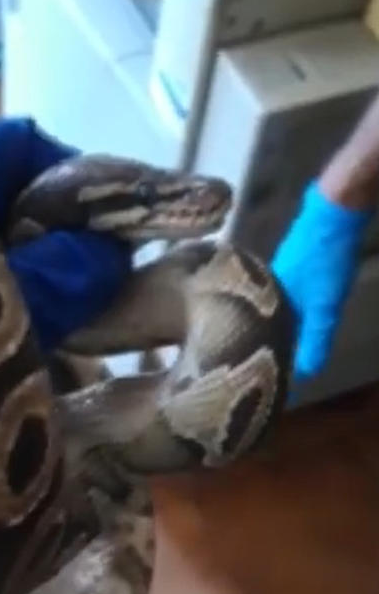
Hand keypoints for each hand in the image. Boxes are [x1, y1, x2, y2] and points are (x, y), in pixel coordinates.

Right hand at [270, 181, 372, 378]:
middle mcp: (264, 287)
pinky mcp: (291, 262)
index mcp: (264, 299)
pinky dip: (287, 313)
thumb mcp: (324, 306)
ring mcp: (276, 273)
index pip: (259, 339)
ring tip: (281, 352)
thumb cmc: (325, 260)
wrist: (335, 210)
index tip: (264, 384)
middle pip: (262, 325)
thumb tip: (304, 375)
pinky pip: (282, 298)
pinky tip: (295, 318)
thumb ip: (315, 339)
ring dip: (277, 330)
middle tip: (269, 372)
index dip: (264, 361)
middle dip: (267, 348)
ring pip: (272, 311)